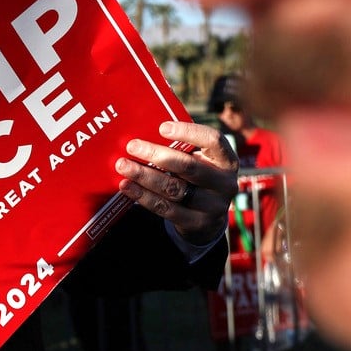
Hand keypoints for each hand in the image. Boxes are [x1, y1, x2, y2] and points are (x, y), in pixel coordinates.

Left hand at [114, 121, 238, 244]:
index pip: (213, 140)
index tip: (162, 128)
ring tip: (123, 166)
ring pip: (174, 188)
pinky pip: (165, 208)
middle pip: (189, 166)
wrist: (208, 217)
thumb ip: (181, 147)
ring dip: (145, 176)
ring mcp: (212, 206)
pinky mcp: (196, 223)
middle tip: (132, 146)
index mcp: (227, 160)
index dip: (188, 132)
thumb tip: (141, 128)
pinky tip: (127, 186)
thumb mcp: (199, 159)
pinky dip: (143, 195)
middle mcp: (224, 182)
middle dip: (157, 155)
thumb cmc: (197, 176)